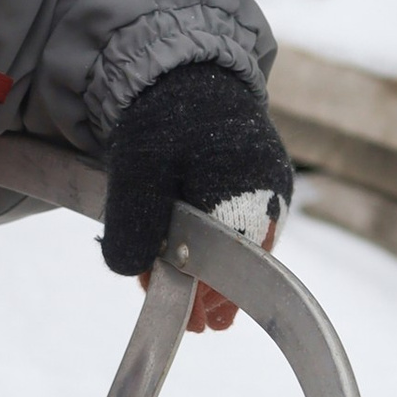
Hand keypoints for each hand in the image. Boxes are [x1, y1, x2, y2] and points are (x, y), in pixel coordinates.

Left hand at [99, 60, 294, 335]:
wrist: (179, 70)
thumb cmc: (160, 116)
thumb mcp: (137, 168)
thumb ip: (134, 220)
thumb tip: (131, 271)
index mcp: (243, 184)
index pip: (237, 258)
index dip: (215, 295)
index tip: (200, 323)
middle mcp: (265, 187)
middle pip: (243, 256)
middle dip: (217, 293)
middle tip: (201, 326)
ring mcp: (265, 183)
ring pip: (240, 242)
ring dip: (215, 273)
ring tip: (200, 306)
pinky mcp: (256, 179)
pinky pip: (240, 223)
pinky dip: (216, 246)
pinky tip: (194, 265)